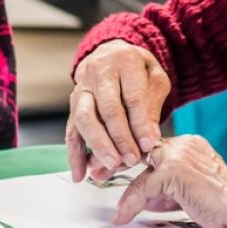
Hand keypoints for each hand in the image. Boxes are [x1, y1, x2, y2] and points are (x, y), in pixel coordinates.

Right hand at [67, 40, 170, 180]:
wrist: (112, 54)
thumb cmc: (138, 70)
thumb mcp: (155, 78)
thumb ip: (152, 104)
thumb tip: (149, 136)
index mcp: (124, 61)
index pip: (132, 96)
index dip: (140, 122)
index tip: (148, 144)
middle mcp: (98, 73)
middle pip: (106, 108)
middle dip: (119, 137)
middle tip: (131, 159)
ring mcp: (82, 88)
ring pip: (84, 118)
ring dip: (97, 145)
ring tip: (111, 166)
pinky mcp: (73, 104)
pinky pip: (71, 129)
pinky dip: (74, 153)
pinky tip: (79, 173)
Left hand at [113, 135, 226, 227]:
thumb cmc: (218, 202)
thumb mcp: (185, 191)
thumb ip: (164, 189)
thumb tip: (141, 199)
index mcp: (186, 145)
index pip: (150, 148)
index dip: (129, 158)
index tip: (110, 166)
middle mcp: (181, 144)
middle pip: (139, 152)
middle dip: (116, 163)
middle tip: (97, 172)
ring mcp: (177, 155)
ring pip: (141, 172)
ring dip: (127, 193)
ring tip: (118, 211)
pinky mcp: (174, 171)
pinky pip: (144, 187)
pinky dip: (132, 203)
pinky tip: (124, 216)